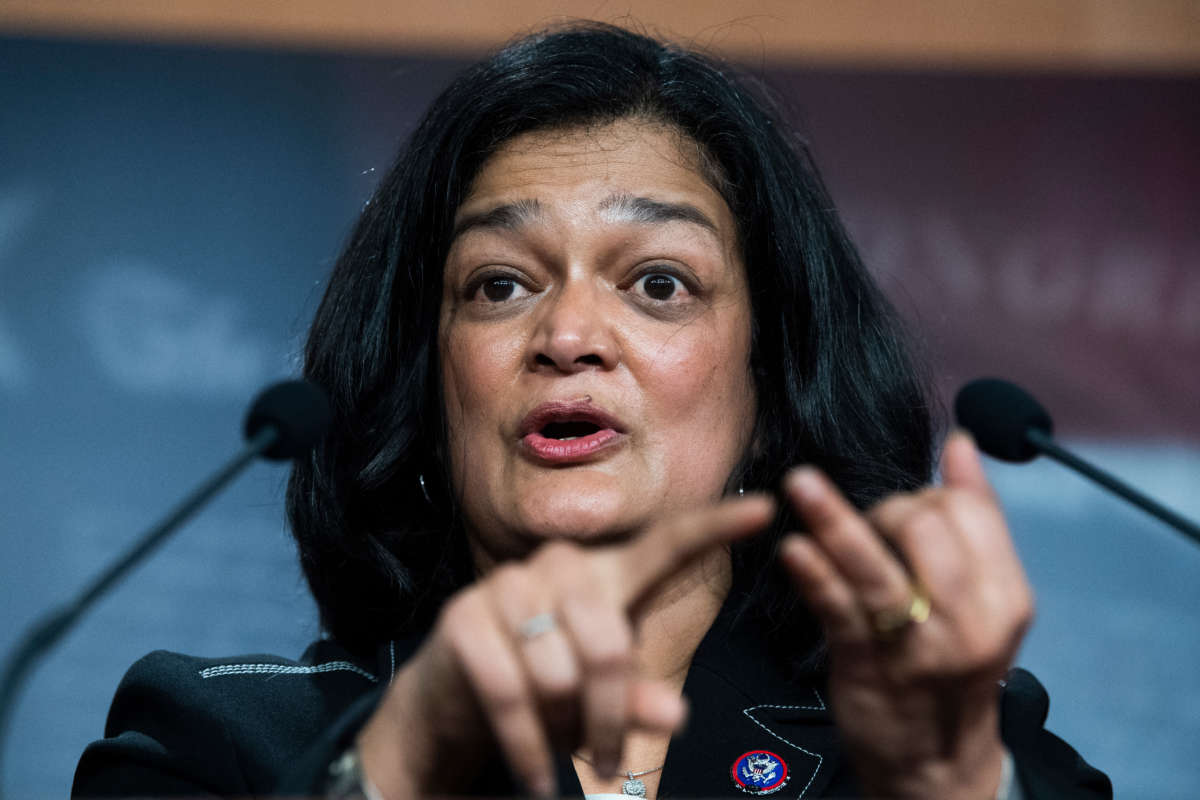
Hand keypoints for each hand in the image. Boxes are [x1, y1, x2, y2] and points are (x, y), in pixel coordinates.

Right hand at [356, 494, 773, 798]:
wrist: (453, 702)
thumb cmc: (545, 690)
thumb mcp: (600, 700)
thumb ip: (637, 700)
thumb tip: (675, 718)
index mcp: (606, 575)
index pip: (667, 545)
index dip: (715, 526)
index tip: (767, 508)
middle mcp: (559, 566)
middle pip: (611, 643)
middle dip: (610, 716)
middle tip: (607, 762)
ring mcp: (507, 586)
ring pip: (561, 674)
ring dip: (563, 729)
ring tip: (558, 745)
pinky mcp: (464, 617)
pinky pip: (511, 693)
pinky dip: (528, 746)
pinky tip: (535, 776)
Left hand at [780, 431, 1032, 798]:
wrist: (934, 761)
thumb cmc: (952, 663)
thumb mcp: (984, 599)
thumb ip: (976, 517)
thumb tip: (961, 443)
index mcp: (1006, 597)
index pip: (967, 511)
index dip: (929, 495)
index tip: (907, 513)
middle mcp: (968, 621)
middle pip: (923, 526)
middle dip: (888, 511)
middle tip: (870, 530)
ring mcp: (914, 643)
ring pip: (874, 564)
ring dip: (833, 517)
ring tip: (800, 484)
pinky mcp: (864, 662)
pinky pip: (836, 606)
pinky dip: (813, 572)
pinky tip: (792, 548)